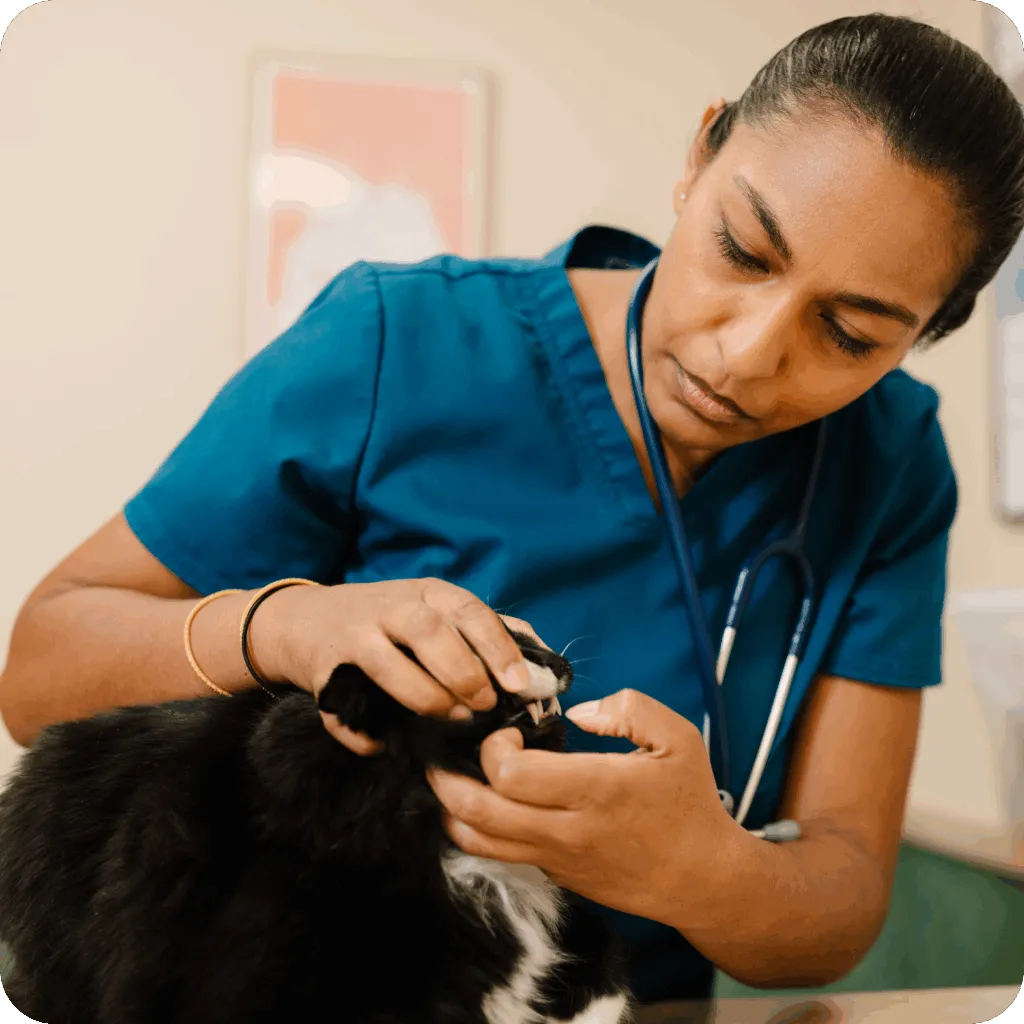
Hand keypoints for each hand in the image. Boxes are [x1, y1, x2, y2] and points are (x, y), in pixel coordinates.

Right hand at [250, 578, 544, 753]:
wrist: (309, 620)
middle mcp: (391, 608)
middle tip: (482, 705)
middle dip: (461, 672)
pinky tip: (383, 745)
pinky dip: (363, 734)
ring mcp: (355, 636)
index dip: (496, 647)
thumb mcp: (440, 611)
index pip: (469, 610)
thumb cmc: (394, 621)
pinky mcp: (324, 671)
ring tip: (448, 719)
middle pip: (428, 630)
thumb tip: (545, 667)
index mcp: (429, 593)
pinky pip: (343, 708)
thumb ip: (490, 632)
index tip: (517, 684)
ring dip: (422, 696)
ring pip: (387, 662)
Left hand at [427, 689, 736, 924]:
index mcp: (595, 790)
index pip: (511, 775)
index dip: (493, 747)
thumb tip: (578, 713)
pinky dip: (479, 829)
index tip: (507, 732)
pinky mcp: (556, 875)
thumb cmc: (689, 802)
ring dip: (452, 809)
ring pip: (478, 843)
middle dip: (447, 780)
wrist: (704, 879)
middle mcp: (567, 829)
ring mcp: (557, 859)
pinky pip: (501, 855)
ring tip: (451, 781)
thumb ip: (628, 708)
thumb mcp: (678, 738)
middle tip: (444, 755)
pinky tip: (486, 803)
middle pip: (479, 812)